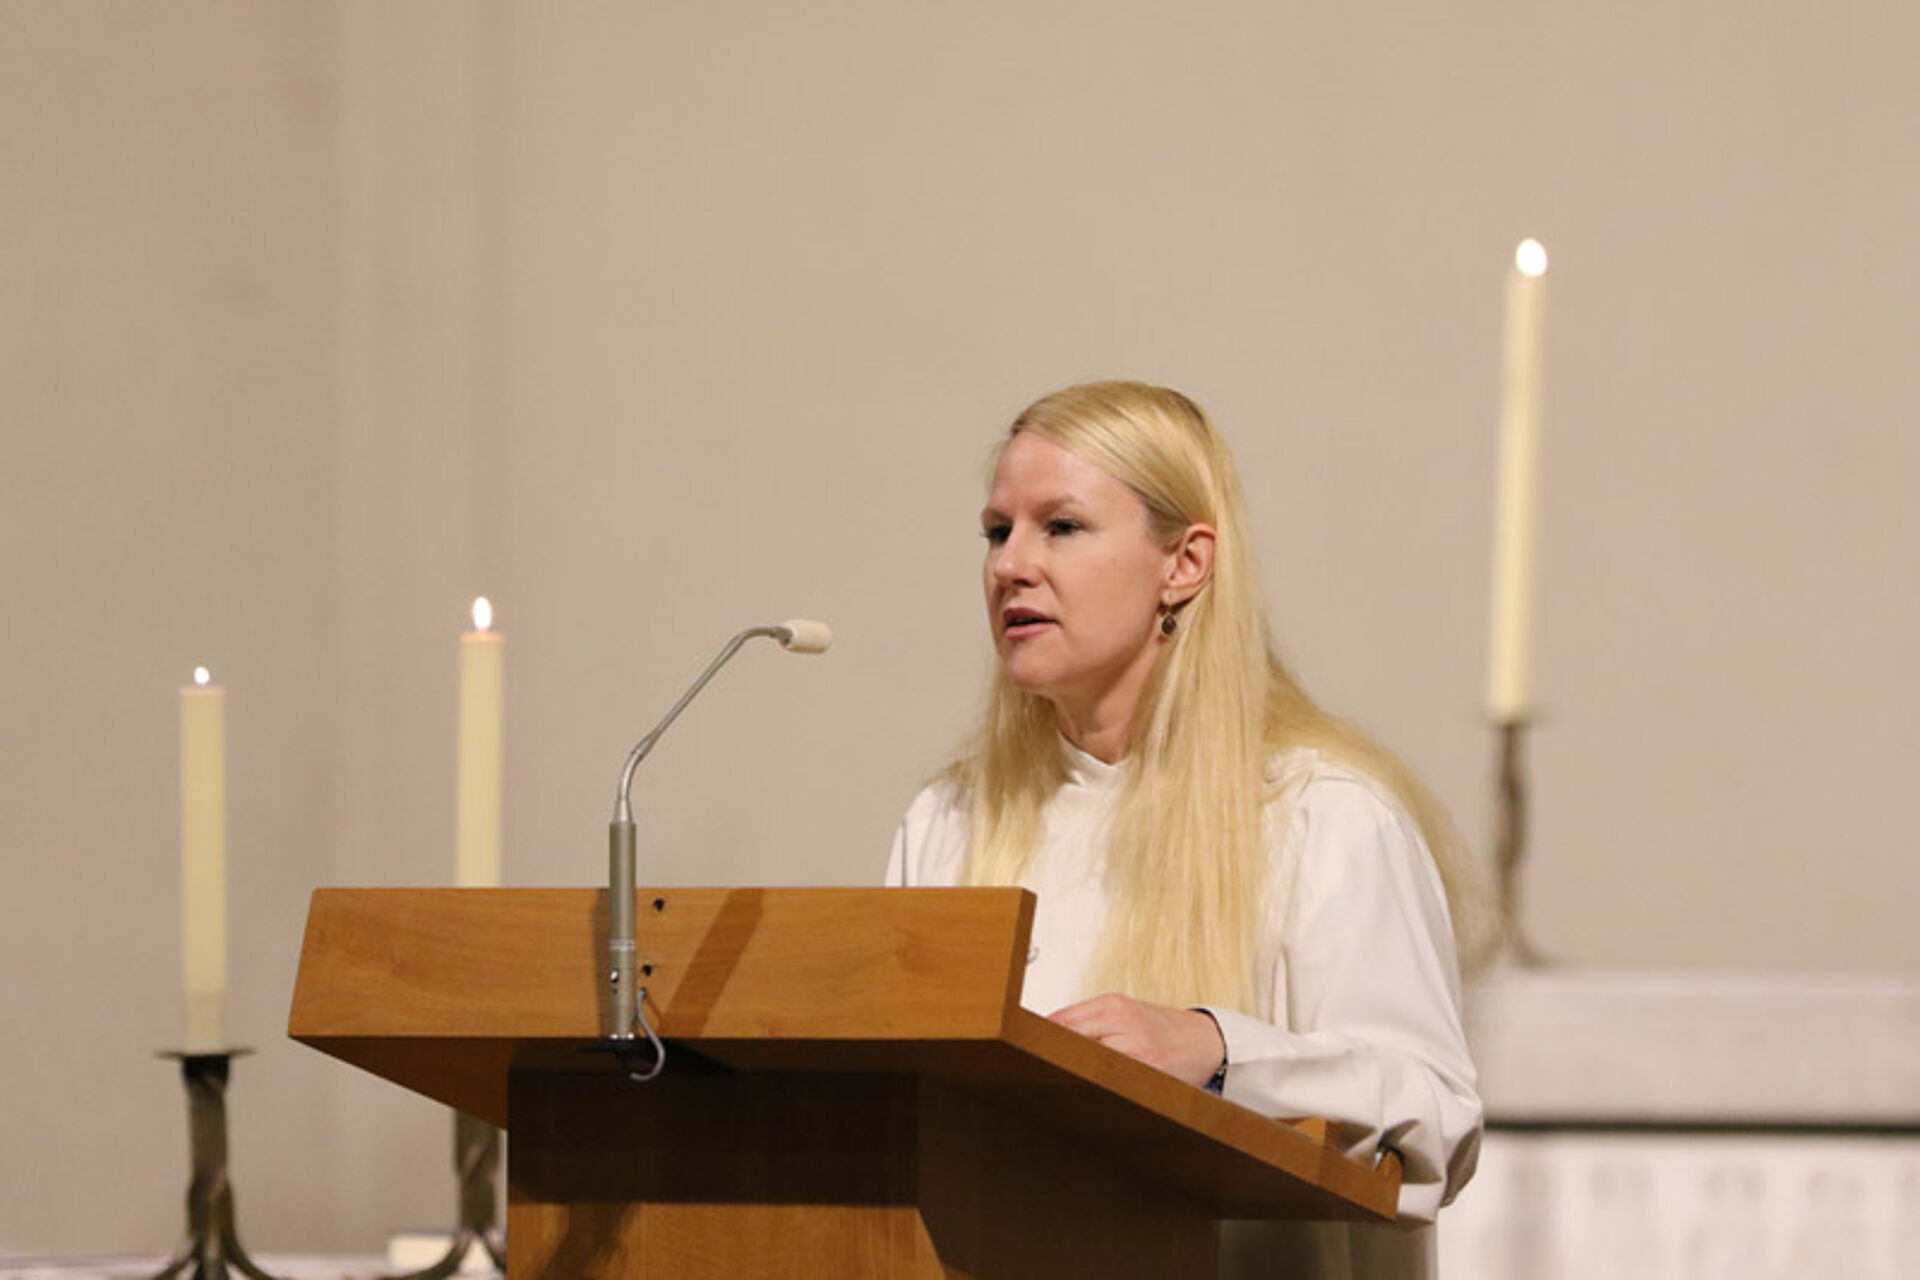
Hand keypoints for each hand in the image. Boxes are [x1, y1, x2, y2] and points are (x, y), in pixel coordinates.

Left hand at [1048, 992, 1225, 1086]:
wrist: (1206, 1041)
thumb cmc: (1161, 1029)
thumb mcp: (1125, 1014)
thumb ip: (1089, 1022)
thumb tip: (1043, 1036)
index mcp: (1112, 1004)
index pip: (1061, 1020)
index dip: (1038, 1038)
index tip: (1023, 1050)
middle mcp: (1124, 1021)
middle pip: (1070, 1040)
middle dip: (1051, 1057)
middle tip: (1034, 1072)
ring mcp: (1137, 1048)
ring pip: (1089, 1062)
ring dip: (1072, 1074)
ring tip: (1059, 1086)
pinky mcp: (1149, 1071)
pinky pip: (1113, 1080)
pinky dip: (1099, 1086)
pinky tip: (1090, 1093)